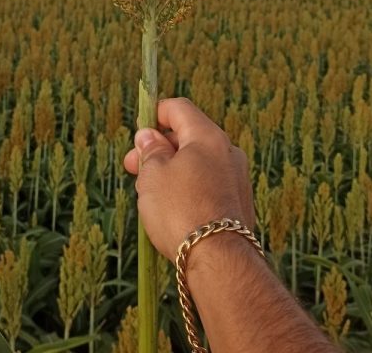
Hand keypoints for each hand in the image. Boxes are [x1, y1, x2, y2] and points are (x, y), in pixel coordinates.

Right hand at [123, 97, 255, 261]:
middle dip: (158, 147)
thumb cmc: (181, 211)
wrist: (220, 261)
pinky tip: (172, 210)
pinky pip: (208, 184)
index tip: (137, 132)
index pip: (179, 108)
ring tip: (148, 193)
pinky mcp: (238, 203)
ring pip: (197, 163)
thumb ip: (151, 151)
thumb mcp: (154, 175)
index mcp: (207, 136)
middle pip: (188, 136)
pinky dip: (188, 188)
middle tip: (133, 167)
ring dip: (171, 170)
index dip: (154, 114)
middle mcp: (228, 151)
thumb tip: (150, 137)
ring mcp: (237, 178)